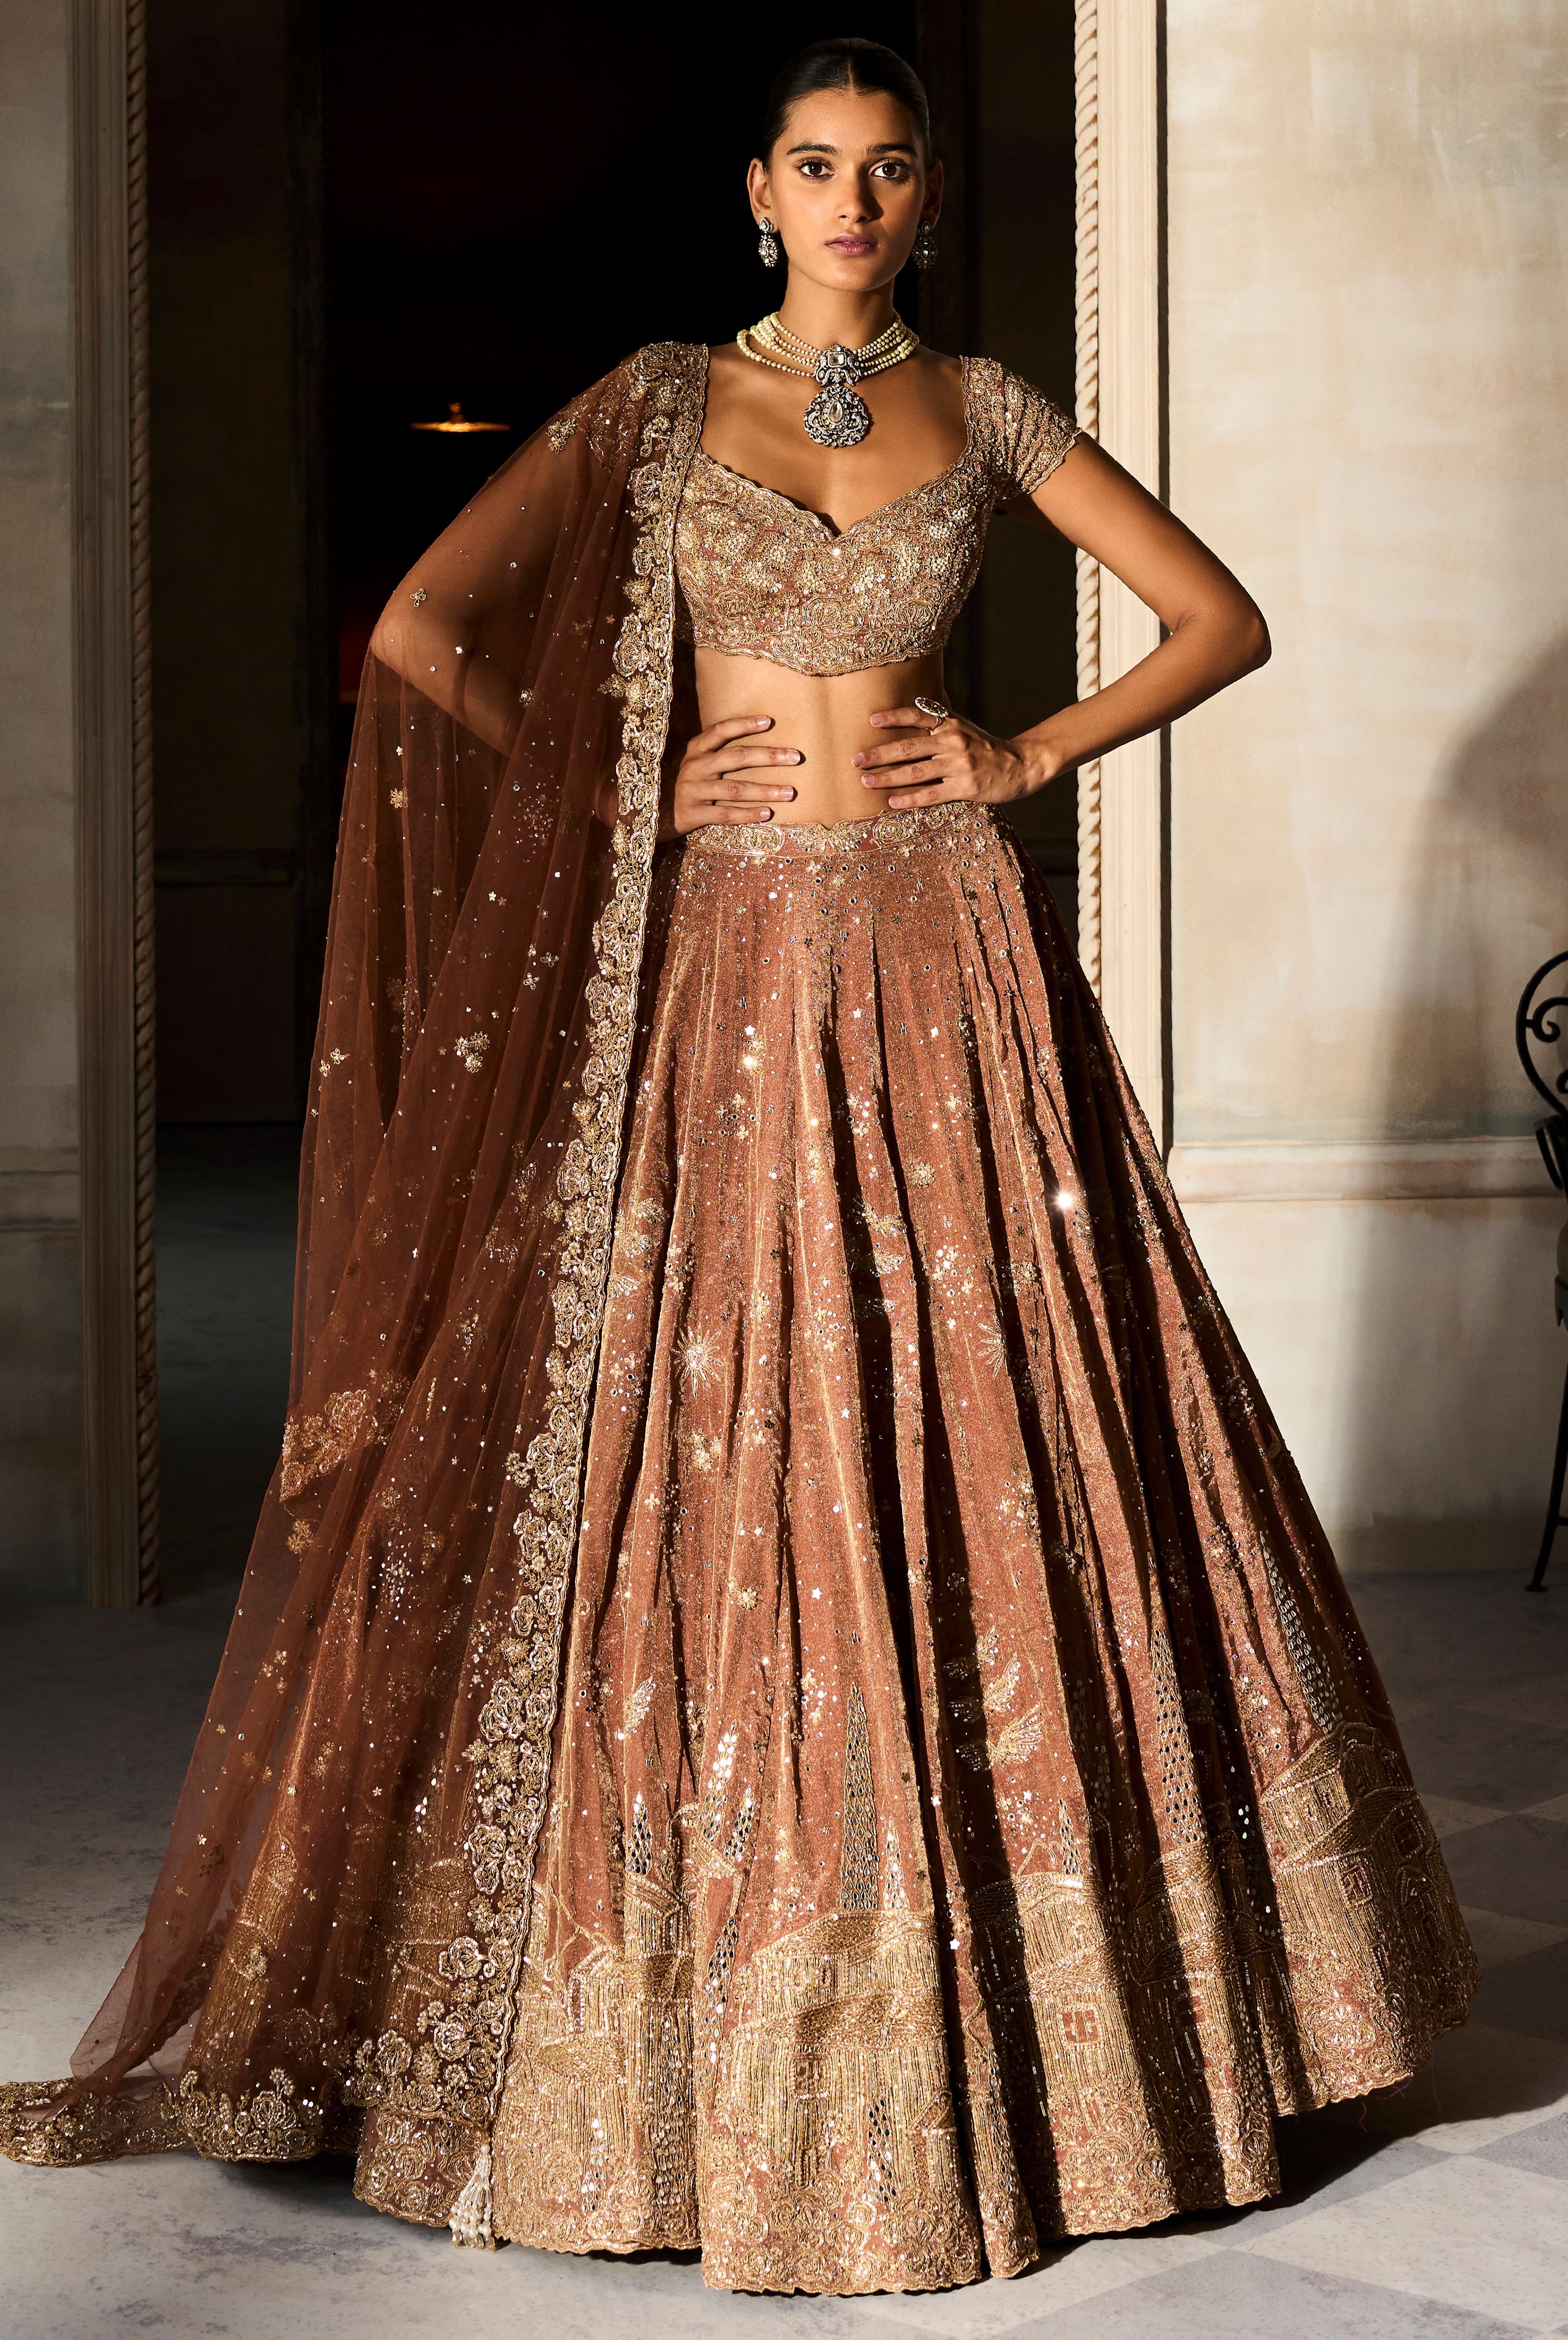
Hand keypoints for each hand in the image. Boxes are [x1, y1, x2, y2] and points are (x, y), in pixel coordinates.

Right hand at [663, 716, 800, 839]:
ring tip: (790, 792)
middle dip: (769, 756)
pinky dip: (748, 814)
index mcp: (695, 750)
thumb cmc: (682, 785)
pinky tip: (767, 814)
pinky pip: (725, 813)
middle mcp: (694, 766)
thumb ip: (716, 754)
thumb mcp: (694, 764)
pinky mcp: (692, 813)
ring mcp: (692, 790)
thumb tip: (756, 747)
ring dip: (766, 790)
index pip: (721, 730)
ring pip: (736, 788)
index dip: (744, 724)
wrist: (649, 813)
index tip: (769, 721)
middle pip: (737, 757)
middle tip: (796, 757)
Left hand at [852, 705, 1057, 809]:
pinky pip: (932, 793)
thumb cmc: (986, 748)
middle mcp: (953, 741)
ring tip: (866, 782)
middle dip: (879, 754)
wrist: (1021, 764)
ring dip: (888, 777)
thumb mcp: (965, 728)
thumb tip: (911, 714)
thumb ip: (940, 723)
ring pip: (916, 771)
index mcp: (951, 724)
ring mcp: (959, 765)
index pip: (918, 716)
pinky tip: (892, 801)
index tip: (871, 720)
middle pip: (909, 747)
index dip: (894, 717)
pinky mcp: (966, 787)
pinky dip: (910, 798)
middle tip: (856, 760)